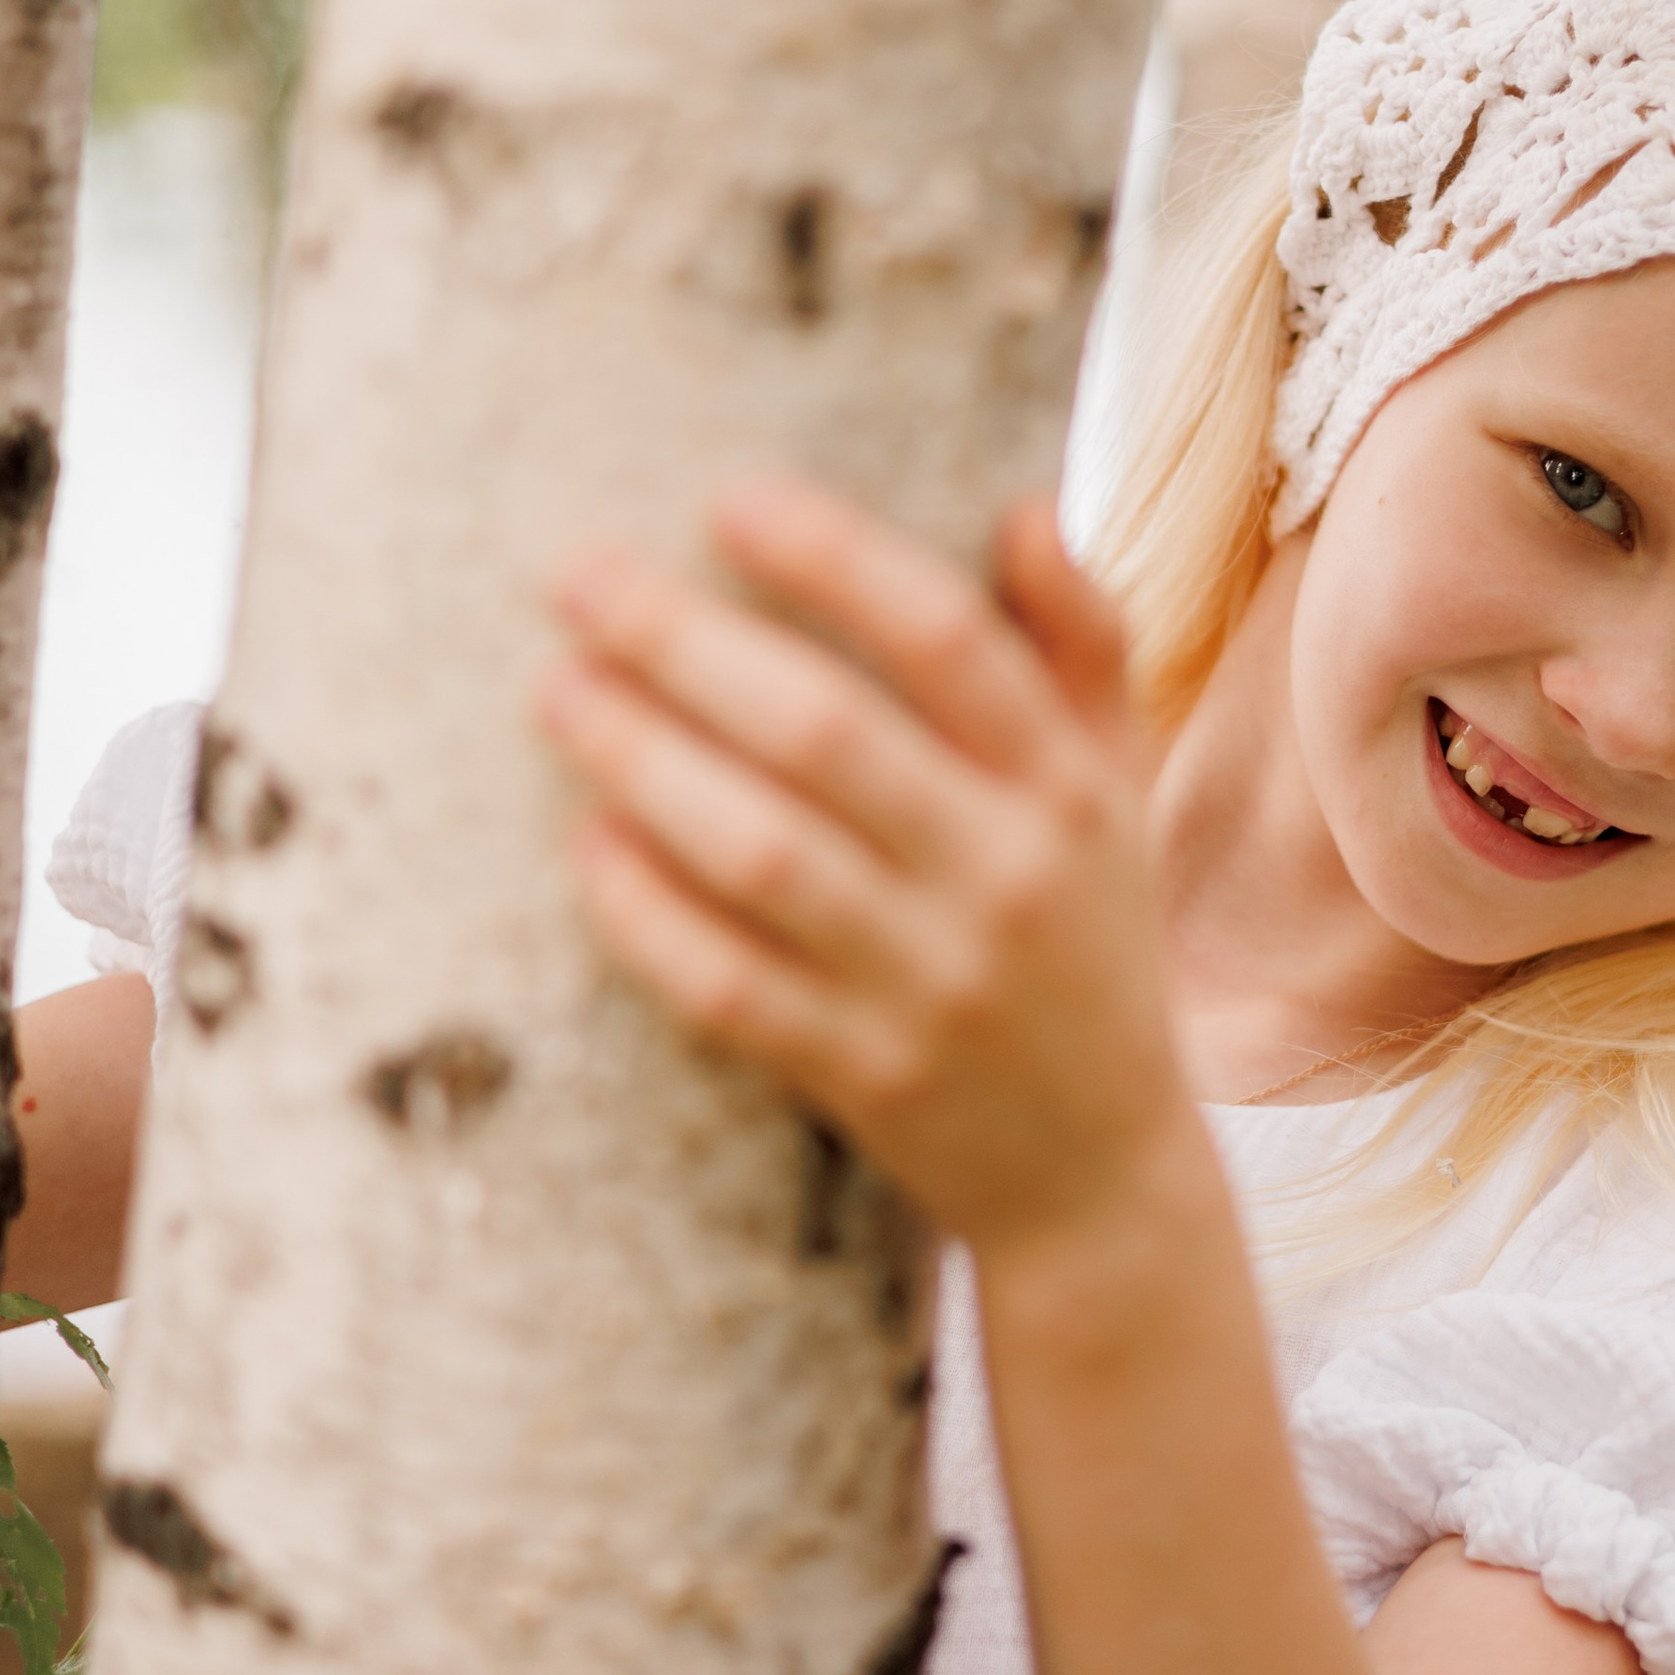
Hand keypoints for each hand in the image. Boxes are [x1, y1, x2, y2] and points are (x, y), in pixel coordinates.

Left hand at [537, 479, 1198, 1254]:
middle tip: (579, 578)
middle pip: (826, 735)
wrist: (1101, 1173)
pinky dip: (648, 915)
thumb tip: (1023, 509)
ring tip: (559, 692)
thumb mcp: (1116, 788)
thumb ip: (1082, 644)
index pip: (948, 644)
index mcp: (1067, 787)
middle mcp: (1004, 877)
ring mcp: (930, 984)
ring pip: (762, 856)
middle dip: (688, 645)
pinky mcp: (864, 1077)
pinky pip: (731, 986)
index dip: (835, 562)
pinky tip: (586, 846)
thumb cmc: (1090, 937)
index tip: (728, 501)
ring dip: (644, 764)